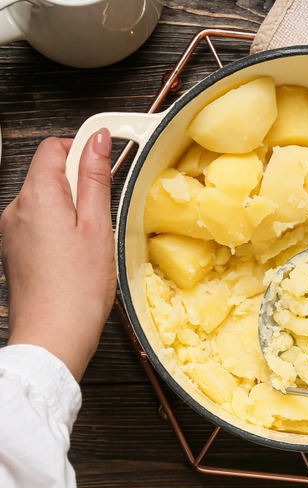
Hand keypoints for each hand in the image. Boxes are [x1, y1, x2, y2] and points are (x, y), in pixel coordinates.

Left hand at [0, 129, 115, 380]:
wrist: (53, 336)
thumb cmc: (79, 287)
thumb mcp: (97, 225)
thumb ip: (95, 178)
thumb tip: (96, 140)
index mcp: (37, 197)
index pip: (53, 148)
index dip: (81, 148)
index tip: (104, 161)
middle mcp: (16, 209)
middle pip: (48, 173)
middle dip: (78, 183)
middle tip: (102, 212)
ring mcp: (12, 230)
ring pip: (46, 199)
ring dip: (71, 206)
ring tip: (90, 237)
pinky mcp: (15, 249)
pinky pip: (39, 222)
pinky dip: (59, 226)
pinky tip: (75, 251)